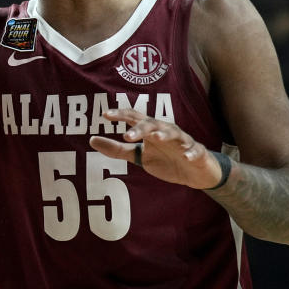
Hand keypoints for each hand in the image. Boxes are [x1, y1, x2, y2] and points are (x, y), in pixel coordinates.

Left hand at [90, 109, 224, 189]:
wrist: (194, 173)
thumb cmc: (165, 160)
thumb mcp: (139, 156)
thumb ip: (117, 149)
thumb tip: (91, 139)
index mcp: (150, 130)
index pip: (133, 118)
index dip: (120, 115)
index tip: (104, 115)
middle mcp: (165, 131)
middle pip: (151, 124)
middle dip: (139, 128)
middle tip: (126, 136)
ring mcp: (182, 141)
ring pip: (173, 133)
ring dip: (164, 134)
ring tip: (155, 137)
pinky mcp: (197, 153)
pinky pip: (195, 151)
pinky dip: (191, 153)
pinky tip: (186, 157)